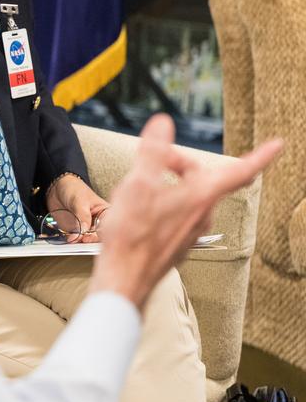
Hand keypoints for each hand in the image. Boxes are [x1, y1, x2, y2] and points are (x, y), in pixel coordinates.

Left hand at [45, 174, 109, 243]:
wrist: (56, 187)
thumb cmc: (73, 188)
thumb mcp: (79, 200)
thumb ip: (82, 216)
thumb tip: (82, 232)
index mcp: (106, 213)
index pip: (108, 227)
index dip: (100, 234)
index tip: (90, 236)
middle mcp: (99, 223)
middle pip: (99, 237)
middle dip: (90, 240)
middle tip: (81, 239)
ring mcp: (87, 229)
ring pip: (87, 241)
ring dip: (80, 242)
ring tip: (73, 239)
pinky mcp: (76, 232)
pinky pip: (75, 240)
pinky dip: (72, 241)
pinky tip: (69, 240)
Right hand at [90, 114, 280, 309]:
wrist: (124, 277)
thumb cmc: (132, 235)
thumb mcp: (138, 184)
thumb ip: (153, 152)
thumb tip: (164, 123)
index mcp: (200, 196)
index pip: (240, 172)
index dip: (260, 156)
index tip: (277, 145)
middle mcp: (203, 214)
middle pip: (203, 178)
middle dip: (179, 163)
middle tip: (150, 163)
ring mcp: (192, 230)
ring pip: (190, 196)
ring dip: (169, 184)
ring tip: (139, 189)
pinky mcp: (179, 242)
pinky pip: (179, 213)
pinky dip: (164, 203)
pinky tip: (140, 210)